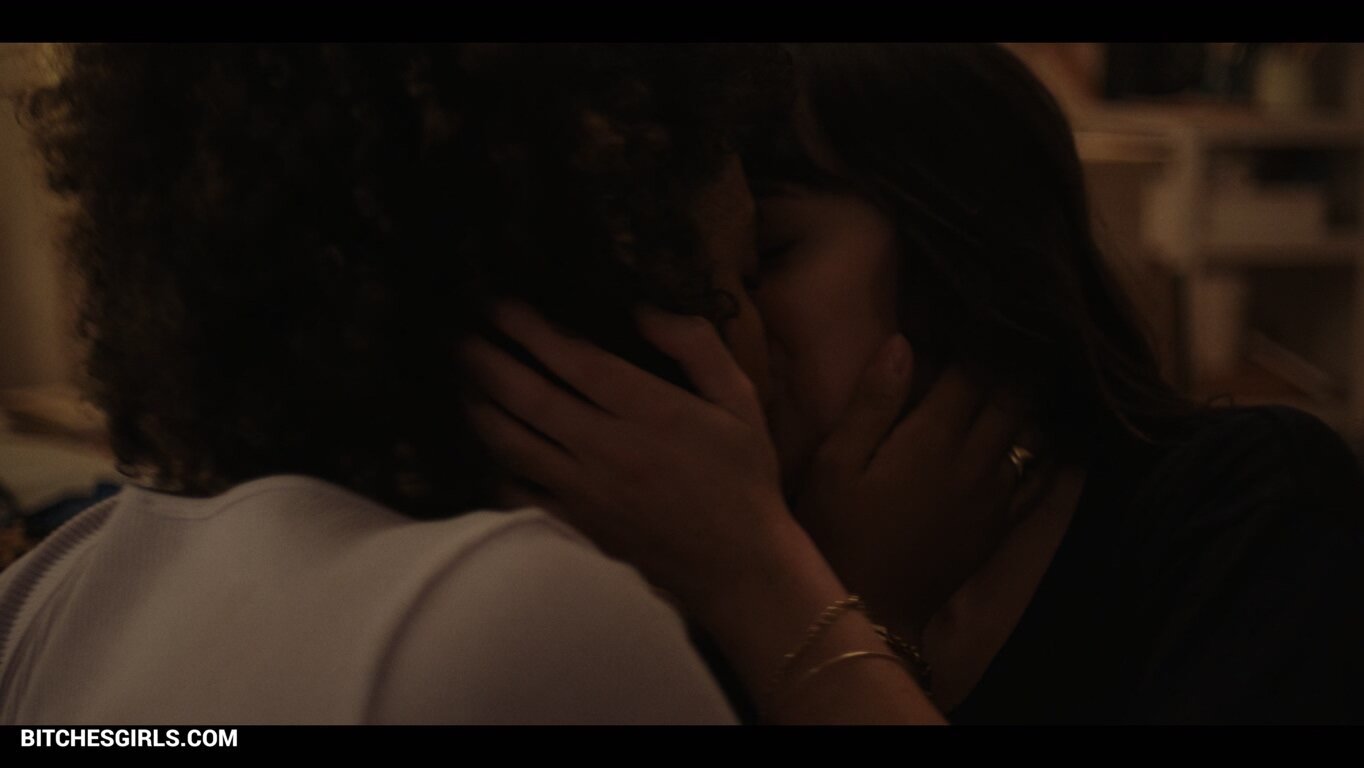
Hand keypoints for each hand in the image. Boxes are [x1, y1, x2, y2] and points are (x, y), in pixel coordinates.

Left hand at [460, 302, 796, 611]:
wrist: (738, 567)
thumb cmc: (743, 479)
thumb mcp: (740, 402)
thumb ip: (697, 347)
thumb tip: (644, 309)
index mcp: (651, 414)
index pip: (576, 361)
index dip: (531, 330)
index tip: (500, 304)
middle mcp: (608, 450)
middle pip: (529, 398)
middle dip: (487, 361)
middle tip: (458, 335)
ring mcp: (585, 491)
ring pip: (512, 444)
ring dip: (479, 408)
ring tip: (460, 380)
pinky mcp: (576, 525)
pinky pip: (518, 492)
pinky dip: (493, 466)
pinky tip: (485, 444)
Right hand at [794, 335, 1039, 635]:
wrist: (868, 610)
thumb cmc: (837, 531)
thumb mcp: (836, 463)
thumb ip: (873, 402)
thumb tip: (905, 343)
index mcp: (933, 438)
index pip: (972, 369)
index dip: (976, 335)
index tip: (973, 310)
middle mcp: (976, 460)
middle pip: (1015, 394)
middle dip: (1017, 359)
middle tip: (1015, 329)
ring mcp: (995, 494)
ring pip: (1032, 431)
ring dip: (1033, 397)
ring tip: (1036, 367)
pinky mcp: (999, 523)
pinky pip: (1040, 477)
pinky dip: (1049, 450)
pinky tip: (1054, 435)